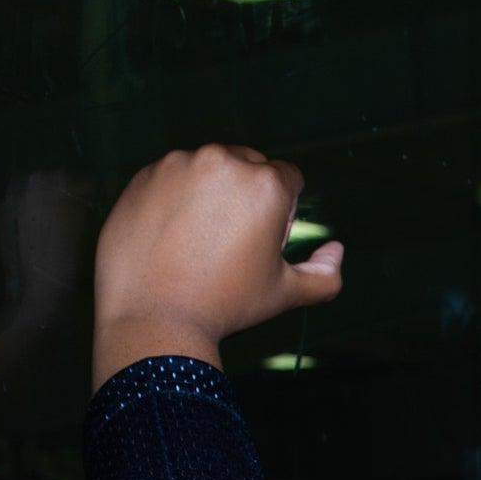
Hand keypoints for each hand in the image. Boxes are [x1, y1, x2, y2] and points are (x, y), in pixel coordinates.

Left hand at [92, 143, 343, 387]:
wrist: (155, 318)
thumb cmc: (225, 305)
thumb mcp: (284, 294)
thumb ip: (325, 275)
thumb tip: (336, 251)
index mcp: (265, 184)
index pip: (287, 178)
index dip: (281, 212)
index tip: (260, 241)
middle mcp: (223, 161)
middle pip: (248, 164)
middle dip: (245, 195)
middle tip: (229, 243)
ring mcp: (179, 164)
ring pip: (207, 169)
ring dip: (209, 193)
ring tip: (197, 242)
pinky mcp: (145, 174)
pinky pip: (170, 177)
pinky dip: (174, 199)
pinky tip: (170, 237)